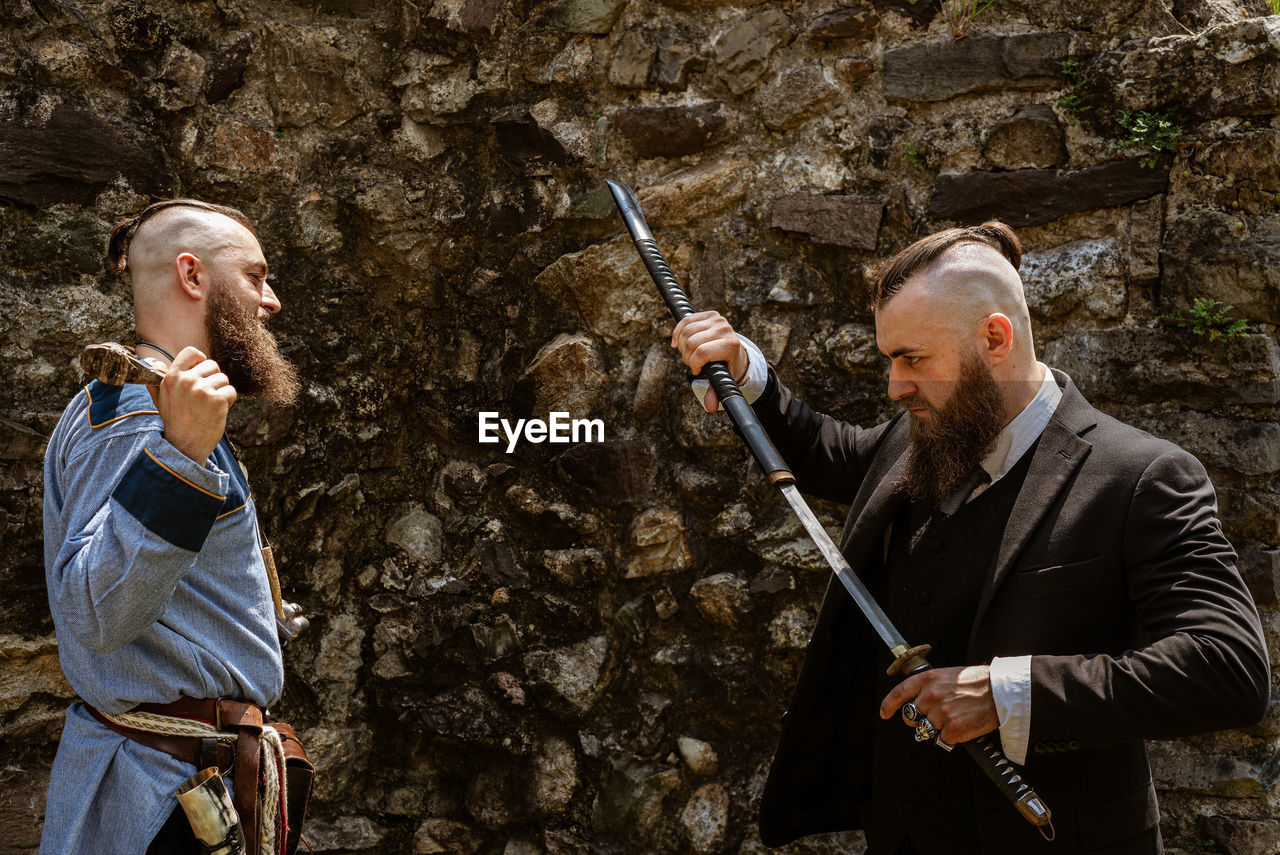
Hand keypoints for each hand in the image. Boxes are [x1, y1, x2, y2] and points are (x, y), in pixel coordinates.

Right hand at [149, 346, 236, 464]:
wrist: (184, 446)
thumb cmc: (175, 421)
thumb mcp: (161, 399)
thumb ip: (158, 381)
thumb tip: (152, 362)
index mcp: (171, 377)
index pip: (192, 352)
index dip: (201, 361)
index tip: (201, 375)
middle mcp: (186, 380)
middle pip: (212, 365)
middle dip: (213, 380)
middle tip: (204, 399)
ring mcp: (202, 390)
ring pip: (223, 379)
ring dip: (221, 392)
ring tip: (208, 407)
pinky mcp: (217, 400)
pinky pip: (231, 391)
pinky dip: (229, 401)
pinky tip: (217, 412)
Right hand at [670, 310, 748, 412]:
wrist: (735, 351)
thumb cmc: (727, 367)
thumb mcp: (723, 380)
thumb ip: (715, 392)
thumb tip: (710, 407)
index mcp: (731, 345)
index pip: (702, 352)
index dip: (693, 363)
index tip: (697, 370)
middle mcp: (725, 329)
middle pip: (691, 342)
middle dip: (686, 356)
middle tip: (691, 363)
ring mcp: (718, 320)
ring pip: (686, 331)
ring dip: (681, 345)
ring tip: (687, 353)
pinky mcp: (710, 314)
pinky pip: (686, 320)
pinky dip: (678, 332)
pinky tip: (677, 342)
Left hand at [879, 665, 999, 745]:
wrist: (1000, 692)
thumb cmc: (976, 682)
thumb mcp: (947, 675)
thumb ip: (929, 687)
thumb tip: (917, 700)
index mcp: (927, 680)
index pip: (899, 693)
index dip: (889, 705)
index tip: (884, 713)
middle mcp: (930, 696)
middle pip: (911, 716)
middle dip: (919, 719)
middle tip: (935, 716)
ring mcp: (940, 714)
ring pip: (927, 729)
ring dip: (938, 728)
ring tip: (955, 718)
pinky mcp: (952, 730)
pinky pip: (943, 740)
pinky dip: (951, 737)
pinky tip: (962, 725)